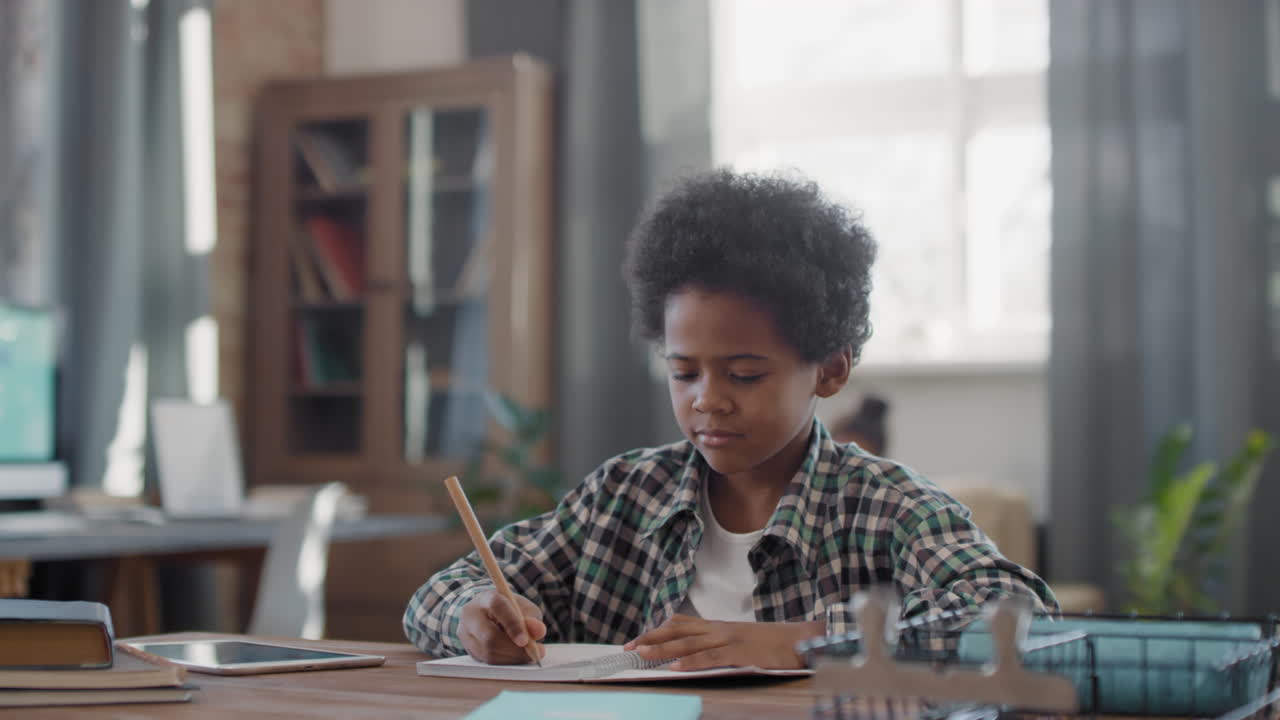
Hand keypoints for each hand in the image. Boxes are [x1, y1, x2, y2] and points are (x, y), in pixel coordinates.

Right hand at [458, 590, 546, 664]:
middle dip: (514, 649)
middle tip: (533, 653)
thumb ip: (532, 618)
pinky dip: (505, 662)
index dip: (512, 624)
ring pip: (488, 652)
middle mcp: (471, 615)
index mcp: (486, 598)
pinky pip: (487, 661)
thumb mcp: (524, 608)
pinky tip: (516, 658)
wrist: (488, 615)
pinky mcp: (468, 649)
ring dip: (512, 657)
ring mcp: (466, 633)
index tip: (525, 641)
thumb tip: (539, 631)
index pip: (498, 607)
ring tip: (527, 655)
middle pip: (489, 636)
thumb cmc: (509, 610)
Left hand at [623, 614, 824, 670]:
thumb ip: (720, 643)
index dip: (657, 631)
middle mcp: (720, 628)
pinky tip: (675, 667)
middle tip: (628, 648)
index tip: (636, 639)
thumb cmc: (773, 644)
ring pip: (689, 642)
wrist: (802, 640)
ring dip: (663, 648)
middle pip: (679, 631)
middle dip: (651, 639)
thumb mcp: (741, 640)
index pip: (681, 623)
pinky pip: (711, 657)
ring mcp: (730, 639)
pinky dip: (690, 662)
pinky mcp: (740, 653)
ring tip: (641, 654)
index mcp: (720, 625)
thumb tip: (694, 653)